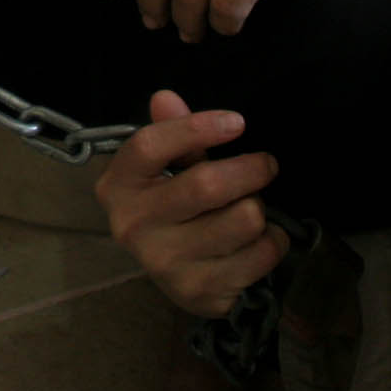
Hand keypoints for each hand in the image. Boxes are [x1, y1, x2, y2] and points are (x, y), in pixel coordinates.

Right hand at [98, 91, 290, 317]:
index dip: (197, 128)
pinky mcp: (199, 293)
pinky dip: (272, 241)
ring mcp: (165, 263)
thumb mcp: (166, 166)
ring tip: (250, 208)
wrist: (177, 273)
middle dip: (251, 169)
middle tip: (266, 164)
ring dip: (259, 208)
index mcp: (117, 186)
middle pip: (207, 185)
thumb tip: (165, 98)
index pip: (150, 146)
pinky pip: (262, 254)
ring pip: (244, 219)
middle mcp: (132, 226)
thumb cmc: (172, 205)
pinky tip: (257, 240)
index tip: (237, 122)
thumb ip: (171, 130)